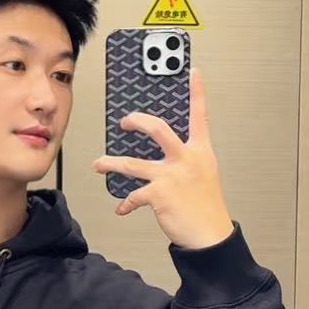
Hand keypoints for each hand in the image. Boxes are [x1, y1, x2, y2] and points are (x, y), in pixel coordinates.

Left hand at [92, 68, 233, 249]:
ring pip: (132, 164)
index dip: (197, 93)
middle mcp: (186, 160)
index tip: (193, 72)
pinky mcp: (159, 195)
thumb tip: (166, 152)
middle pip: (158, 129)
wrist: (210, 236)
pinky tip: (122, 208)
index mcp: (200, 152)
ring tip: (98, 165)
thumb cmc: (207, 206)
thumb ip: (187, 158)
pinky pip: (134, 195)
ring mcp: (171, 176)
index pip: (200, 116)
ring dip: (111, 164)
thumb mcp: (204, 174)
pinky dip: (126, 203)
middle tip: (125, 122)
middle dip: (137, 122)